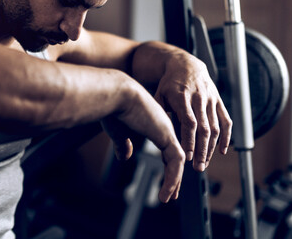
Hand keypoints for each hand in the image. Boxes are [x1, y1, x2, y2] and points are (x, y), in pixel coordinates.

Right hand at [102, 84, 184, 202]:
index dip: (166, 165)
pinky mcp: (166, 136)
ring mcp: (167, 131)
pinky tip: (168, 190)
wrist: (115, 94)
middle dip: (174, 176)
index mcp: (153, 124)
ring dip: (174, 180)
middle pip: (174, 156)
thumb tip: (125, 157)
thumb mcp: (118, 132)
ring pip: (177, 161)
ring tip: (168, 197)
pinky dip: (173, 178)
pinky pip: (176, 162)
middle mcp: (163, 127)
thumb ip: (123, 144)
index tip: (166, 180)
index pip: (165, 149)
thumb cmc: (113, 108)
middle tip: (173, 193)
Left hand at [153, 52, 231, 171]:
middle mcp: (199, 97)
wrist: (186, 65)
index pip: (189, 121)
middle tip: (198, 167)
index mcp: (182, 96)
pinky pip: (226, 121)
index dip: (189, 140)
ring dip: (211, 148)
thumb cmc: (169, 84)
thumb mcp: (158, 95)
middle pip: (204, 128)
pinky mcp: (219, 101)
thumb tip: (158, 139)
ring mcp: (211, 99)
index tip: (187, 156)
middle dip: (202, 150)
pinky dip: (227, 137)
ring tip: (204, 164)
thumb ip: (159, 115)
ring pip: (215, 127)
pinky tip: (223, 151)